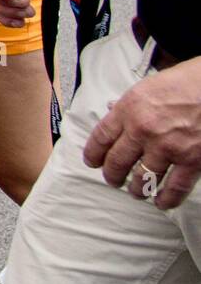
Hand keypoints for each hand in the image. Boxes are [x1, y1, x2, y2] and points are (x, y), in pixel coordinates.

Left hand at [84, 59, 200, 209]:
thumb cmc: (186, 81)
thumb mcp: (148, 86)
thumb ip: (130, 104)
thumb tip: (112, 111)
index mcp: (128, 109)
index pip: (101, 138)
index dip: (93, 154)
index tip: (92, 162)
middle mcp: (142, 130)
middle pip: (116, 162)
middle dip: (112, 175)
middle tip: (113, 180)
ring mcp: (166, 147)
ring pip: (142, 179)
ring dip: (136, 189)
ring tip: (136, 192)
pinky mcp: (191, 160)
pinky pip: (174, 187)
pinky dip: (166, 199)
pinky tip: (161, 202)